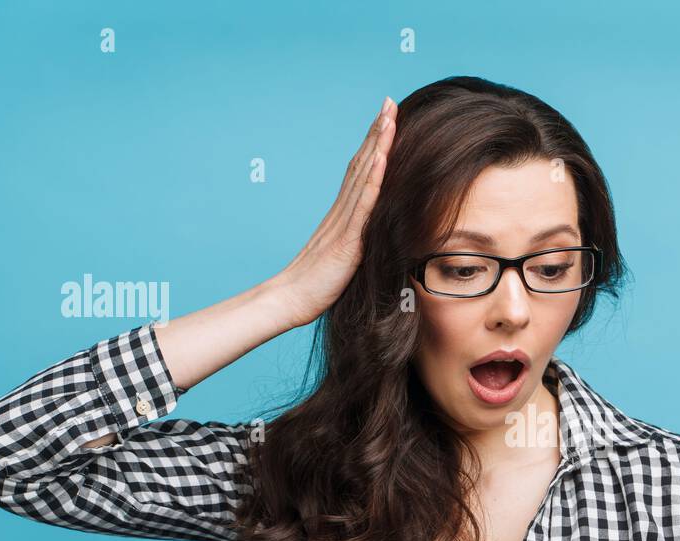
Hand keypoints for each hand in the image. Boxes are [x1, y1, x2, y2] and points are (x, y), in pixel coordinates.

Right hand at [272, 96, 397, 325]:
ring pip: (363, 175)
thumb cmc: (317, 286)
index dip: (374, 144)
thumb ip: (359, 242)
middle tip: (389, 102)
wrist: (290, 300)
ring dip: (378, 145)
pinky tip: (382, 157)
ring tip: (389, 117)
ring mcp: (343, 222)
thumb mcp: (345, 259)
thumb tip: (376, 237)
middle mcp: (341, 211)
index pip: (361, 171)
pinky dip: (373, 178)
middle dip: (377, 132)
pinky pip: (362, 203)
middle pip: (362, 163)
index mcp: (342, 215)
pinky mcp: (346, 238)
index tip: (387, 118)